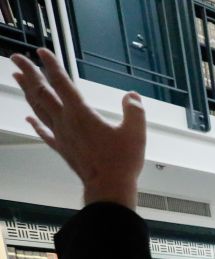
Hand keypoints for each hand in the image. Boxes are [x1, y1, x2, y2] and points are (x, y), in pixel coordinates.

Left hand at [9, 48, 145, 207]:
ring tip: (17, 78)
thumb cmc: (121, 162)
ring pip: (38, 109)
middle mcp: (65, 121)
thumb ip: (134, 111)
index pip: (61, 83)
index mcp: (80, 113)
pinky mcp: (63, 149)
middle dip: (28, 73)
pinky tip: (29, 119)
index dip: (51, 65)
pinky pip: (45, 133)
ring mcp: (61, 135)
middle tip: (16, 59)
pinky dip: (34, 123)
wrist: (109, 188)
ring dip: (27, 92)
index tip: (41, 52)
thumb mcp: (135, 133)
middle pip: (42, 92)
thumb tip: (131, 96)